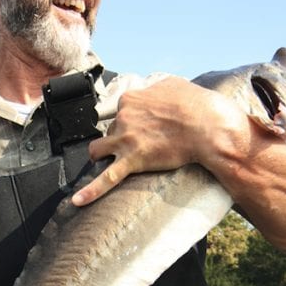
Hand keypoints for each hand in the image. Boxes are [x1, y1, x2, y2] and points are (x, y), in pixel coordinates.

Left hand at [73, 77, 250, 205]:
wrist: (208, 126)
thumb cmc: (195, 105)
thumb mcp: (172, 84)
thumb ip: (156, 88)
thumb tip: (153, 90)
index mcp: (131, 99)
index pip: (119, 111)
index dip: (129, 121)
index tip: (140, 127)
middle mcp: (123, 117)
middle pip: (110, 131)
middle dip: (121, 139)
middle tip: (142, 145)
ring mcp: (125, 139)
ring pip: (98, 150)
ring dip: (102, 156)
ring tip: (113, 162)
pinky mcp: (133, 160)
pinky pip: (106, 178)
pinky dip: (90, 191)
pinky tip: (77, 201)